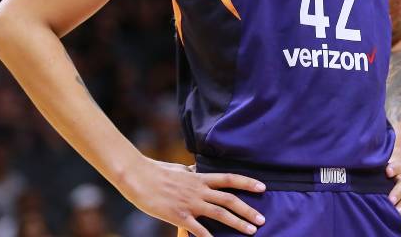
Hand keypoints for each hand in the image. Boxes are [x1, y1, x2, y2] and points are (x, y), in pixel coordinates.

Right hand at [121, 156, 266, 236]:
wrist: (138, 176)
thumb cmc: (156, 172)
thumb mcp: (179, 169)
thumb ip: (191, 172)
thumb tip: (198, 169)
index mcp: (199, 178)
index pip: (229, 179)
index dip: (247, 183)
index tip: (262, 187)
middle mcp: (198, 190)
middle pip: (229, 199)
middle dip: (248, 210)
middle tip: (262, 219)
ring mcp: (190, 203)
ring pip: (219, 213)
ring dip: (237, 223)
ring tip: (251, 231)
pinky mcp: (178, 216)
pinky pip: (198, 229)